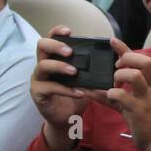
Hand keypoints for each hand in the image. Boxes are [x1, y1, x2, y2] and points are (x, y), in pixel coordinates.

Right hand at [30, 26, 90, 150]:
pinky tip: (79, 92)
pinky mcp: (38, 93)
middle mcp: (42, 65)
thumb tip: (113, 59)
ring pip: (43, 66)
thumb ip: (92, 69)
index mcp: (53, 57)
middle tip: (69, 52)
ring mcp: (38, 79)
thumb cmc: (74, 95)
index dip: (57, 32)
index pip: (51, 38)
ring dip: (60, 66)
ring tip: (74, 72)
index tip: (69, 31)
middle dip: (55, 46)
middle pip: (41, 46)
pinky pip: (50, 87)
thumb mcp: (85, 79)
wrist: (66, 119)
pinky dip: (66, 89)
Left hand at [82, 37, 150, 150]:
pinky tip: (110, 97)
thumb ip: (110, 93)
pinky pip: (124, 96)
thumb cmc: (140, 119)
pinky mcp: (139, 111)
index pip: (141, 59)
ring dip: (120, 76)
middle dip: (128, 59)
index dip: (125, 48)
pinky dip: (113, 94)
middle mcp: (150, 88)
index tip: (111, 41)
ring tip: (114, 83)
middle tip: (116, 67)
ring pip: (136, 76)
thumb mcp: (127, 103)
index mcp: (149, 83)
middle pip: (144, 62)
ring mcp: (146, 99)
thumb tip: (88, 87)